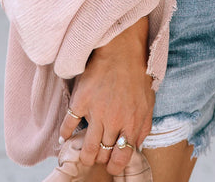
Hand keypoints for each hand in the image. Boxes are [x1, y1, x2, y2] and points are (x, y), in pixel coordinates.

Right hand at [58, 16, 154, 176]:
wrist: (122, 49)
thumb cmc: (137, 74)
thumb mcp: (148, 101)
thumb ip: (143, 126)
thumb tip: (137, 146)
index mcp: (131, 123)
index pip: (122, 157)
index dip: (115, 166)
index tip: (111, 165)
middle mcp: (114, 121)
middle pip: (103, 154)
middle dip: (101, 158)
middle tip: (99, 155)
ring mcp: (96, 111)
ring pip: (86, 147)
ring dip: (84, 155)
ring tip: (83, 155)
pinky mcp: (81, 100)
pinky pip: (68, 124)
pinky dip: (65, 133)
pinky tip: (65, 137)